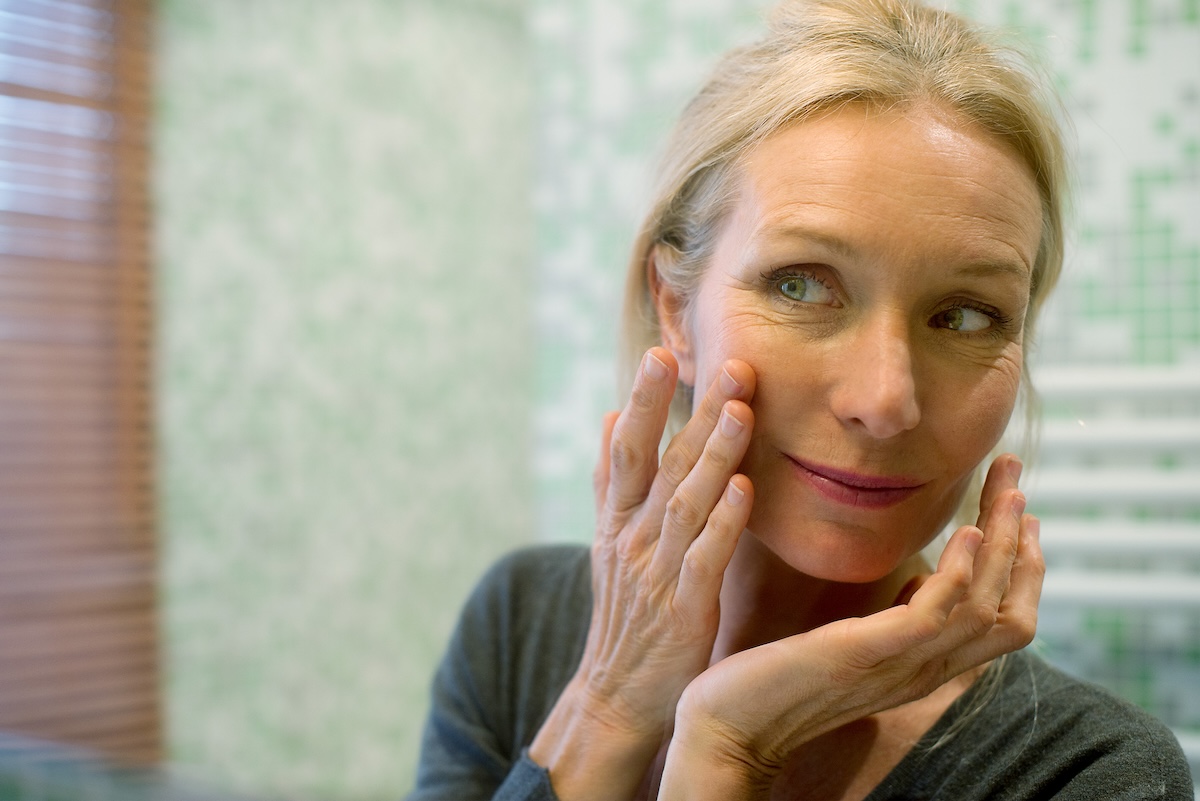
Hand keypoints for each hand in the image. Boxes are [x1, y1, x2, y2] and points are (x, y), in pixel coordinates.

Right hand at [529, 348, 756, 799]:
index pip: (625, 448)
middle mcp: (631, 537)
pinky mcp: (683, 608)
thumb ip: (611, 480)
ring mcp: (655, 572)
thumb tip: (606, 415)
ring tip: (740, 410)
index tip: (661, 353)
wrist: (615, 697)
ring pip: (685, 503)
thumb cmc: (625, 613)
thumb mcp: (606, 541)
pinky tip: (745, 490)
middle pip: (660, 464)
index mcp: (616, 519)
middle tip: (728, 364)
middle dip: (692, 411)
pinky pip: (704, 559)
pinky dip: (722, 523)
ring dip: (713, 455)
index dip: (643, 401)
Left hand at [660, 454, 1043, 798]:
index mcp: (923, 665)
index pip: (1005, 623)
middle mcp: (922, 671)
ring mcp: (896, 666)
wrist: (728, 725)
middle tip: (1014, 476)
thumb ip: (895, 620)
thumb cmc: (781, 678)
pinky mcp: (861, 655)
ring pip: (982, 609)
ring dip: (1000, 545)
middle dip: (1019, 541)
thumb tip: (925, 579)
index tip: (1018, 510)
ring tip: (1005, 493)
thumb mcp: (856, 642)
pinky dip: (956, 574)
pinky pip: (930, 617)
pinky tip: (963, 532)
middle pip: (1007, 612)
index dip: (1022, 567)